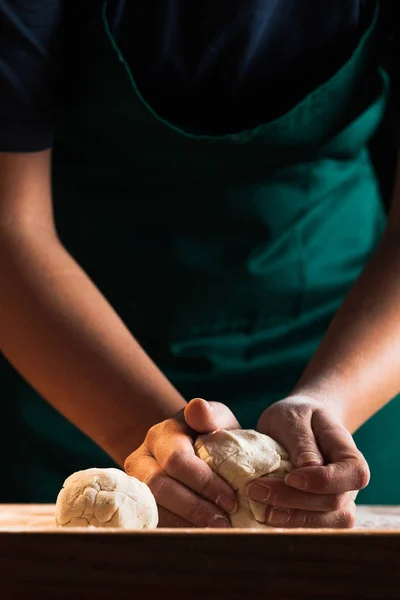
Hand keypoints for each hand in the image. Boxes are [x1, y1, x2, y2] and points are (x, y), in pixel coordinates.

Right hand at [124, 398, 239, 527]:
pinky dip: (178, 533)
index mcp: (161, 435)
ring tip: (216, 532)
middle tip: (224, 522)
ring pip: (153, 509)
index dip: (205, 482)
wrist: (195, 451)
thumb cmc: (211, 436)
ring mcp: (135, 485)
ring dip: (186, 524)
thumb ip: (210, 415)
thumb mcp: (216, 419)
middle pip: (159, 487)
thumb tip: (198, 407)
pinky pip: (153, 524)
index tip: (232, 499)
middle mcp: (141, 459)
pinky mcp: (139, 506)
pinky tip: (200, 535)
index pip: (177, 460)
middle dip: (195, 507)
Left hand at [247, 396, 369, 527]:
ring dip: (292, 520)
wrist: (299, 424)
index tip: (290, 477)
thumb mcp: (294, 416)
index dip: (324, 481)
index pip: (354, 474)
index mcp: (350, 454)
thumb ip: (302, 439)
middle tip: (256, 490)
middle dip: (294, 500)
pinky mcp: (320, 513)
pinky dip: (288, 524)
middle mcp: (349, 483)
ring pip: (326, 523)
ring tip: (261, 510)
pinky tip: (264, 515)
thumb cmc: (297, 416)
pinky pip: (311, 528)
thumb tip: (310, 467)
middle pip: (335, 502)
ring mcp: (337, 501)